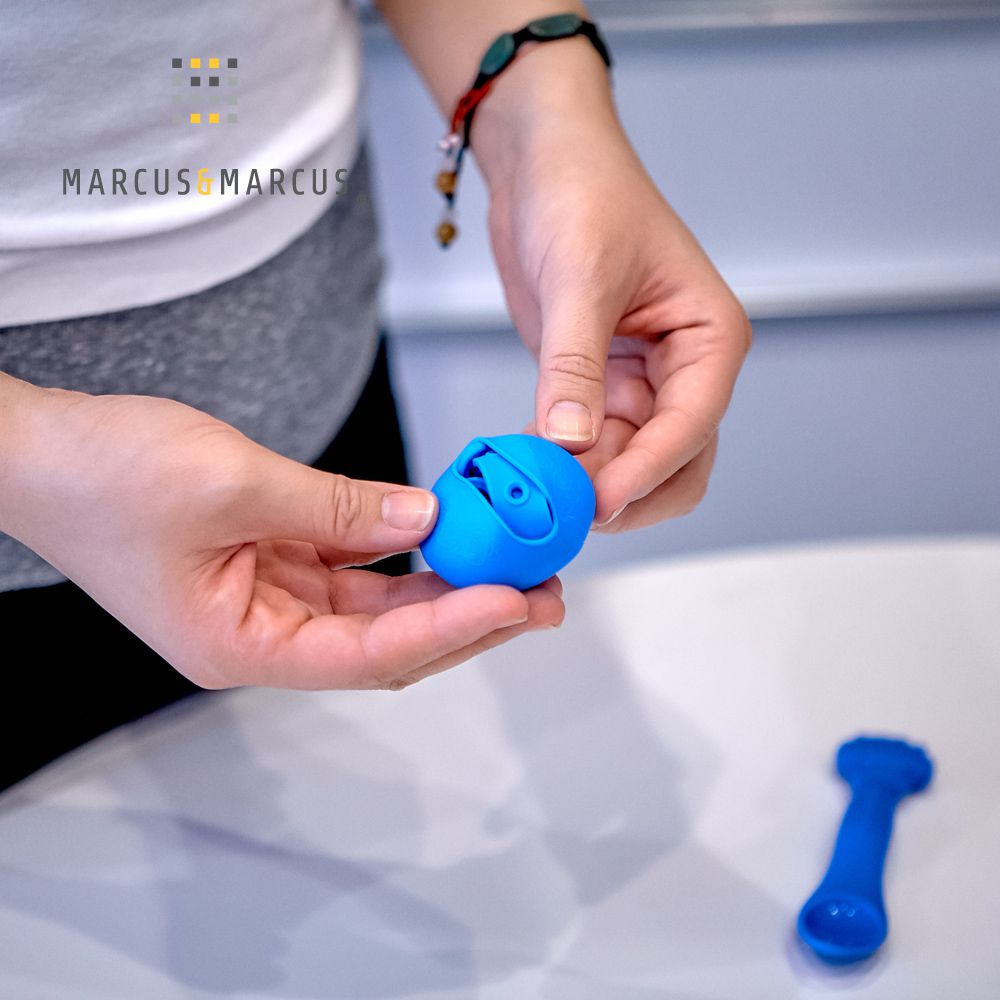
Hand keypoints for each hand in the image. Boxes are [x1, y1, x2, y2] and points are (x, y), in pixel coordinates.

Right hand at [2, 383, 563, 689]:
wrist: (36, 451)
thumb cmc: (101, 477)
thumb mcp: (233, 485)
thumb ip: (337, 507)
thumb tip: (423, 515)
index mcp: (241, 646)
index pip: (369, 652)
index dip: (448, 628)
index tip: (513, 601)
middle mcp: (262, 635)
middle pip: (386, 640)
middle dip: (466, 616)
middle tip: (542, 594)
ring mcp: (269, 599)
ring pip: (377, 604)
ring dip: (444, 585)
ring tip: (517, 565)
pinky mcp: (272, 560)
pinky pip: (353, 565)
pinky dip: (402, 550)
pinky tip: (450, 533)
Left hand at [474, 42, 751, 531]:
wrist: (541, 163)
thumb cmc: (583, 192)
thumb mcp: (579, 277)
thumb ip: (575, 366)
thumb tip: (570, 443)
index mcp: (708, 338)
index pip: (692, 425)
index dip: (648, 470)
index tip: (600, 502)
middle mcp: (683, 369)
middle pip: (675, 462)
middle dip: (629, 492)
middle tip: (571, 512)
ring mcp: (640, 382)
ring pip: (630, 461)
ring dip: (591, 483)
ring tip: (541, 493)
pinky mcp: (597, 386)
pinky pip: (591, 444)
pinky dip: (564, 463)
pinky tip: (529, 467)